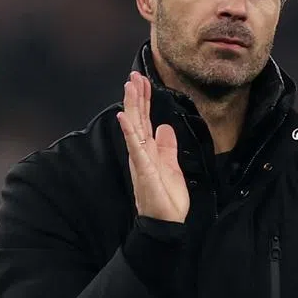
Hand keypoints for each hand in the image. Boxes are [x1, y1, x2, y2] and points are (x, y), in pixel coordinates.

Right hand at [116, 72, 189, 222]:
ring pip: (134, 127)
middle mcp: (141, 152)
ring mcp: (141, 159)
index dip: (144, 99)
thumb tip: (165, 127)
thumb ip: (167, 147)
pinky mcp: (143, 169)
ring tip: (130, 86)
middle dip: (136, 96)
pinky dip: (129, 131)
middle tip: (134, 75)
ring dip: (132, 106)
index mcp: (149, 150)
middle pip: (137, 118)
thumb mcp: (172, 166)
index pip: (145, 119)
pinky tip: (124, 117)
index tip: (144, 80)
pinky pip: (135, 147)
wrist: (168, 223)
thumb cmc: (168, 198)